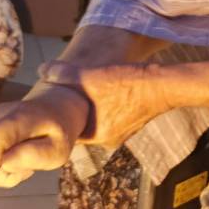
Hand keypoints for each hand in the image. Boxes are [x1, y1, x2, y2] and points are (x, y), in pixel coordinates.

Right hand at [0, 86, 88, 186]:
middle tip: (26, 167)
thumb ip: (35, 155)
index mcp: (17, 119)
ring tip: (21, 161)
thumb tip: (5, 163)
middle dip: (1, 174)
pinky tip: (12, 158)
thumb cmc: (59, 131)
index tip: (18, 172)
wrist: (53, 107)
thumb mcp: (59, 149)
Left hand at [37, 61, 169, 146]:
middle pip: (83, 126)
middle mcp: (110, 139)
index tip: (52, 107)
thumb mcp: (92, 77)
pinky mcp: (133, 121)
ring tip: (83, 90)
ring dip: (91, 107)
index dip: (60, 120)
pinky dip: (106, 105)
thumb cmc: (129, 85)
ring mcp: (124, 131)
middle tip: (64, 96)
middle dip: (75, 112)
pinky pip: (112, 115)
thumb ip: (65, 75)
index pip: (70, 132)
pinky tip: (105, 89)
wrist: (166, 85)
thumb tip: (42, 69)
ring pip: (98, 120)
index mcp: (97, 135)